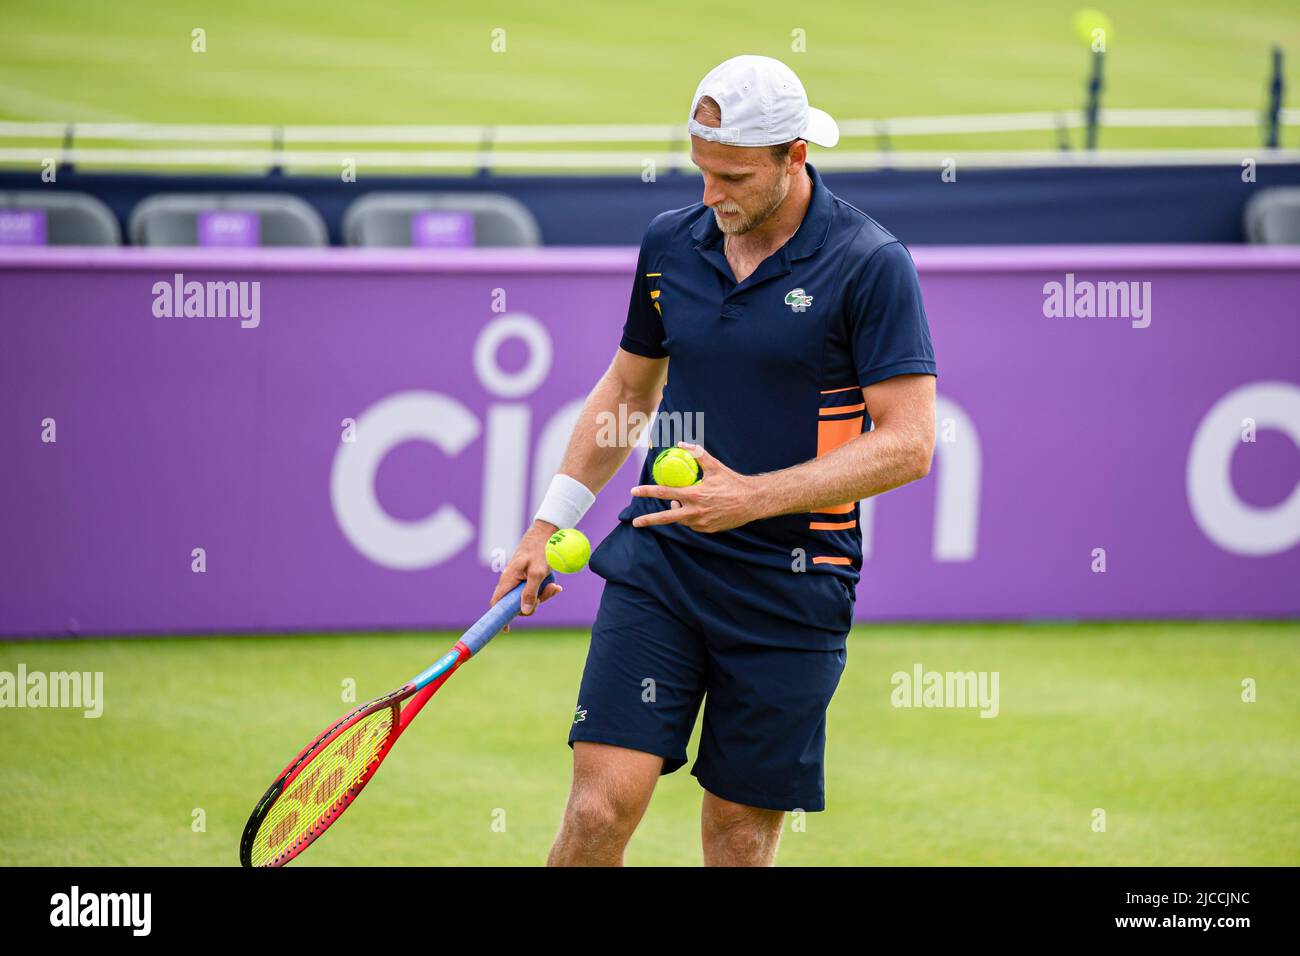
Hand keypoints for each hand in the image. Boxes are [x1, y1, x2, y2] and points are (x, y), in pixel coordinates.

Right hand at [490, 521, 563, 631]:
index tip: (506, 630)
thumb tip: (525, 611)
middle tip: (548, 592)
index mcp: (508, 580)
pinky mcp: (527, 578)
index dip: (499, 617)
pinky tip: (555, 585)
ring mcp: (519, 580)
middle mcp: (510, 581)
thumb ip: (531, 592)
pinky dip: (544, 590)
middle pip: (517, 604)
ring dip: (542, 596)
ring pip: (527, 597)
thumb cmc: (541, 550)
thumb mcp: (538, 572)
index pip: (496, 603)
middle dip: (534, 604)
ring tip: (554, 586)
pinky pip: (534, 590)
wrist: (546, 533)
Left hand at [629, 443, 760, 532]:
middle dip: (648, 520)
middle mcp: (695, 512)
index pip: (665, 493)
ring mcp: (701, 523)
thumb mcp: (714, 466)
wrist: (752, 501)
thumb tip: (680, 444)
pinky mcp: (708, 530)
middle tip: (635, 522)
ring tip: (680, 502)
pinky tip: (698, 508)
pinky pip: (693, 524)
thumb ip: (697, 454)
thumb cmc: (732, 482)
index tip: (634, 491)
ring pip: (680, 519)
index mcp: (694, 495)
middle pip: (665, 517)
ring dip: (676, 511)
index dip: (647, 491)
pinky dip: (690, 516)